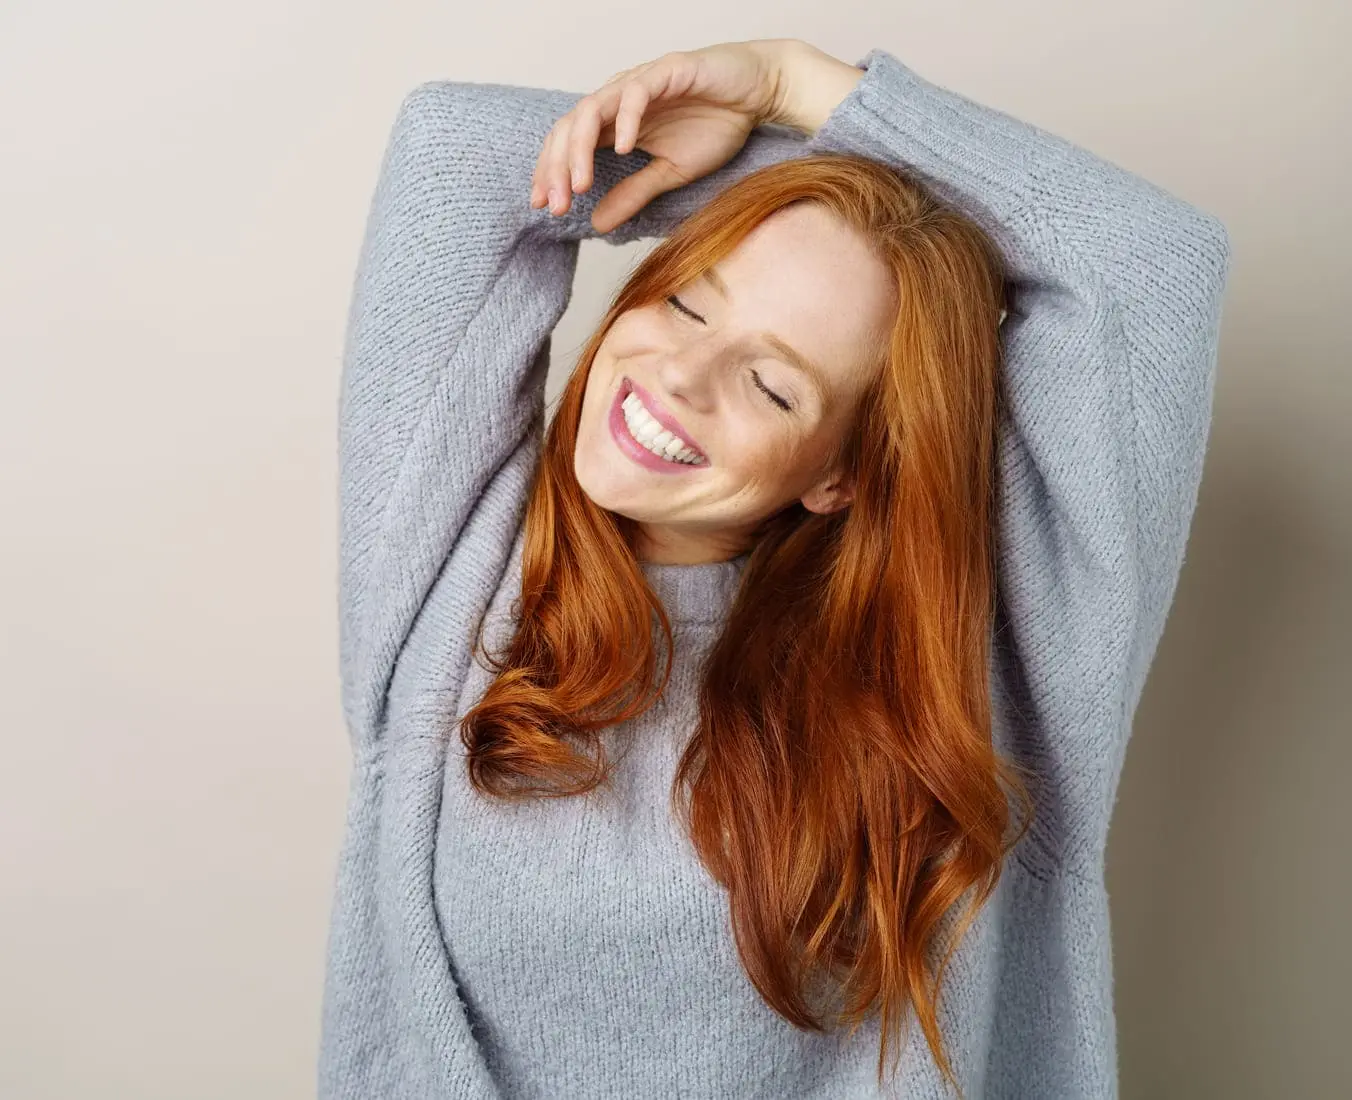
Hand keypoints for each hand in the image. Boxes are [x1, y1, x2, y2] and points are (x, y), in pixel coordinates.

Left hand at [530, 39, 798, 233]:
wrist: (757, 94)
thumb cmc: (716, 126)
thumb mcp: (670, 172)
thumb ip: (634, 194)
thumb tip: (598, 224)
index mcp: (615, 123)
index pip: (568, 146)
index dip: (552, 174)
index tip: (545, 208)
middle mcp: (618, 101)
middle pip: (570, 128)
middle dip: (557, 168)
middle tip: (556, 205)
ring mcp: (639, 83)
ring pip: (593, 109)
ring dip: (580, 149)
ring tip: (580, 184)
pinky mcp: (666, 70)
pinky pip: (637, 92)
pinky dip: (626, 120)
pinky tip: (624, 149)